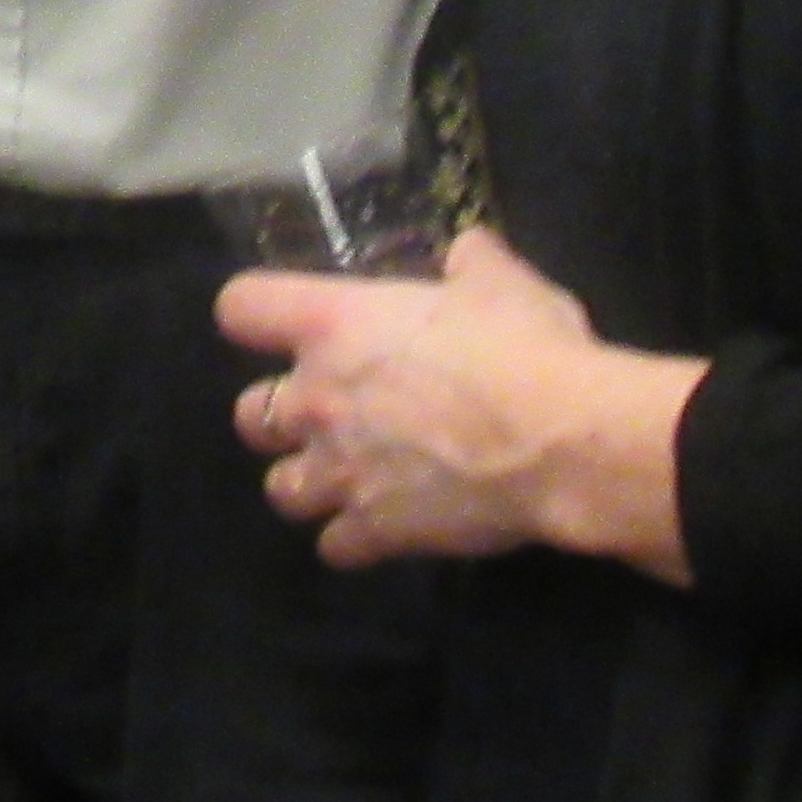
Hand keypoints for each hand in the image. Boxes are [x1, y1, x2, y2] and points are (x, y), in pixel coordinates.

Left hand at [214, 229, 699, 575]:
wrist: (560, 442)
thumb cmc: (524, 346)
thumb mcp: (500, 281)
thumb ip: (470, 264)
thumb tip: (467, 254)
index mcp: (332, 324)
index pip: (241, 308)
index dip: (258, 315)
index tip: (287, 323)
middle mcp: (318, 398)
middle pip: (248, 415)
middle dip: (278, 418)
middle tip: (328, 414)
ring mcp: (341, 470)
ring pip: (281, 490)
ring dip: (308, 483)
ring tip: (349, 478)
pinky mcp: (376, 530)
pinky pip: (336, 547)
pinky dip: (354, 540)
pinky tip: (387, 526)